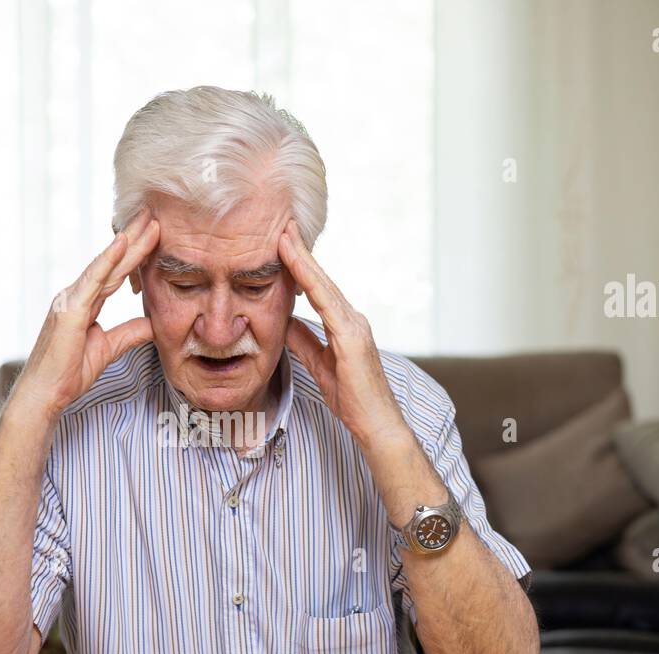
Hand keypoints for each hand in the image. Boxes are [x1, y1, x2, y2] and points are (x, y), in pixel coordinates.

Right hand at [12, 207, 159, 417]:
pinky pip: (93, 281)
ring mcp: (70, 300)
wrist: (45, 394)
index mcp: (83, 303)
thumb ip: (128, 334)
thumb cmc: (67, 375)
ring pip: (105, 266)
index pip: (115, 273)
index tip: (154, 234)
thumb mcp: (107, 349)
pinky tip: (122, 244)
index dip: (135, 254)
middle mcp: (75, 295)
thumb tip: (152, 324)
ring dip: (128, 243)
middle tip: (154, 214)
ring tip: (148, 222)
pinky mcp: (70, 310)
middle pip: (111, 262)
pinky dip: (108, 261)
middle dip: (134, 239)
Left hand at [278, 220, 407, 447]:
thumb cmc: (353, 400)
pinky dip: (310, 281)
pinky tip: (295, 265)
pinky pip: (326, 302)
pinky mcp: (352, 337)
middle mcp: (352, 319)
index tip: (283, 244)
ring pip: (323, 284)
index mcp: (345, 326)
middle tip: (282, 225)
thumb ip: (305, 343)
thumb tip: (286, 322)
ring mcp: (354, 326)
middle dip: (301, 252)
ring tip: (283, 236)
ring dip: (302, 259)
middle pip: (321, 279)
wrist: (376, 423)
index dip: (300, 266)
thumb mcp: (319, 366)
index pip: (318, 289)